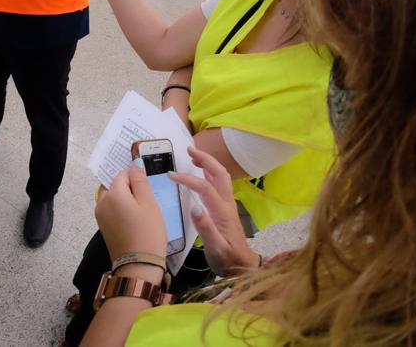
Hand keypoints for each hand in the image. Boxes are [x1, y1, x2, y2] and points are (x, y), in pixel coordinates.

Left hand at [96, 161, 166, 259]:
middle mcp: (101, 202)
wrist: (139, 266)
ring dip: (125, 199)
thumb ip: (140, 181)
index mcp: (112, 194)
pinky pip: (111, 210)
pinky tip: (134, 220)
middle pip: (114, 185)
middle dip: (128, 188)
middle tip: (146, 200)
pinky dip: (121, 210)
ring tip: (142, 211)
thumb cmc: (148, 232)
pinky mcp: (103, 227)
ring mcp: (100, 216)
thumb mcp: (149, 203)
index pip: (122, 174)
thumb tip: (134, 163)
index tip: (147, 187)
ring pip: (112, 198)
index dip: (135, 177)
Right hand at [170, 146, 258, 276]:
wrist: (243, 266)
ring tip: (193, 155)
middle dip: (205, 159)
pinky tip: (200, 173)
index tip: (171, 175)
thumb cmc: (228, 260)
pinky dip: (209, 172)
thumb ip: (206, 228)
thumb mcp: (216, 249)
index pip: (205, 187)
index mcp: (222, 212)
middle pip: (219, 173)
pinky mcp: (226, 208)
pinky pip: (219, 183)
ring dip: (208, 163)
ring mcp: (228, 205)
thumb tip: (195, 207)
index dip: (188, 179)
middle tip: (189, 149)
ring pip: (221, 176)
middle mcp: (227, 204)